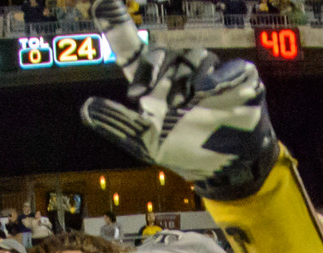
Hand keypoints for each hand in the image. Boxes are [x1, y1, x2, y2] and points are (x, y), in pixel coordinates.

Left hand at [80, 2, 278, 200]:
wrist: (224, 166)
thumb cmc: (184, 149)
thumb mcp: (145, 142)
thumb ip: (118, 124)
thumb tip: (86, 108)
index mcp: (153, 83)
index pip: (131, 49)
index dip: (115, 24)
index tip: (101, 1)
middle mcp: (177, 72)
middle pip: (160, 52)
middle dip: (150, 68)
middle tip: (139, 93)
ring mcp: (207, 72)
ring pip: (192, 58)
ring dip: (182, 80)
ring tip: (178, 106)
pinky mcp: (236, 77)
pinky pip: (226, 68)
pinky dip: (216, 78)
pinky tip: (205, 91)